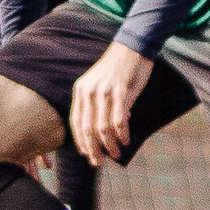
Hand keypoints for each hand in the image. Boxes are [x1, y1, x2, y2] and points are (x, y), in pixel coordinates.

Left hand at [69, 42, 153, 165]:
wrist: (133, 46)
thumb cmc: (118, 67)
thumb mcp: (99, 83)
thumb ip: (97, 104)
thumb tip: (105, 129)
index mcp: (81, 90)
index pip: (76, 122)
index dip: (80, 142)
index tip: (87, 154)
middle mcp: (89, 92)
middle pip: (87, 129)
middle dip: (93, 149)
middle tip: (98, 162)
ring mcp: (104, 92)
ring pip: (103, 128)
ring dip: (110, 145)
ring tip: (116, 154)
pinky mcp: (121, 92)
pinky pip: (119, 121)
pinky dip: (122, 134)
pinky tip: (126, 141)